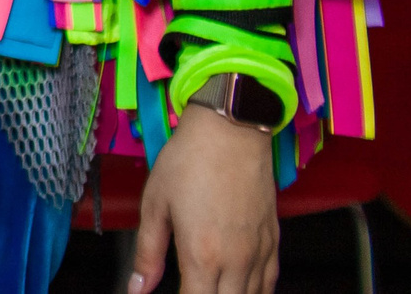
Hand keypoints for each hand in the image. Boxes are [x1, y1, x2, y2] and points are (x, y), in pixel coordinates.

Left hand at [131, 103, 279, 293]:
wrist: (231, 132)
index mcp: (202, 255)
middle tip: (191, 289)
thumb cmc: (189, 162)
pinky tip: (239, 289)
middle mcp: (236, 261)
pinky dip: (254, 293)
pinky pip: (270, 284)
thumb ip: (148, 253)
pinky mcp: (273, 243)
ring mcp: (259, 253)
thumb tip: (137, 288)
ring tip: (210, 288)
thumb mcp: (155, 205)